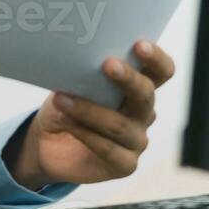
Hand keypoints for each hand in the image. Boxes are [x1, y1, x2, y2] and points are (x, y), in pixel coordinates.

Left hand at [4, 40, 175, 189]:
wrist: (48, 142)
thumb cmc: (66, 105)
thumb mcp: (72, 83)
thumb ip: (84, 72)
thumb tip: (78, 55)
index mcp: (138, 87)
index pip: (161, 71)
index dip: (156, 59)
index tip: (140, 44)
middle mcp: (143, 113)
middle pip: (146, 94)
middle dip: (128, 78)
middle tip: (108, 65)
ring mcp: (136, 140)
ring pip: (120, 125)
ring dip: (90, 110)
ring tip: (62, 99)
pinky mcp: (125, 164)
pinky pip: (109, 149)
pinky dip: (85, 133)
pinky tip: (67, 122)